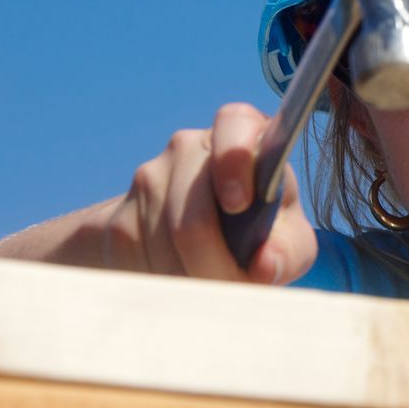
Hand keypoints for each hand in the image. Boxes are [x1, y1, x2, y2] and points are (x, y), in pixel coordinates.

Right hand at [102, 103, 318, 284]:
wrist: (199, 247)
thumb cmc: (260, 237)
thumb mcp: (288, 244)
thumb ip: (287, 252)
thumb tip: (266, 263)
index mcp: (245, 136)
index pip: (235, 122)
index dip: (234, 160)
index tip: (238, 205)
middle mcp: (191, 146)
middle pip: (193, 210)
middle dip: (215, 261)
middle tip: (232, 285)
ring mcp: (150, 176)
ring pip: (165, 240)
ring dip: (190, 275)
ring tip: (211, 282)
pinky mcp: (119, 215)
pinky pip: (139, 256)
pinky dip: (163, 280)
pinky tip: (181, 278)